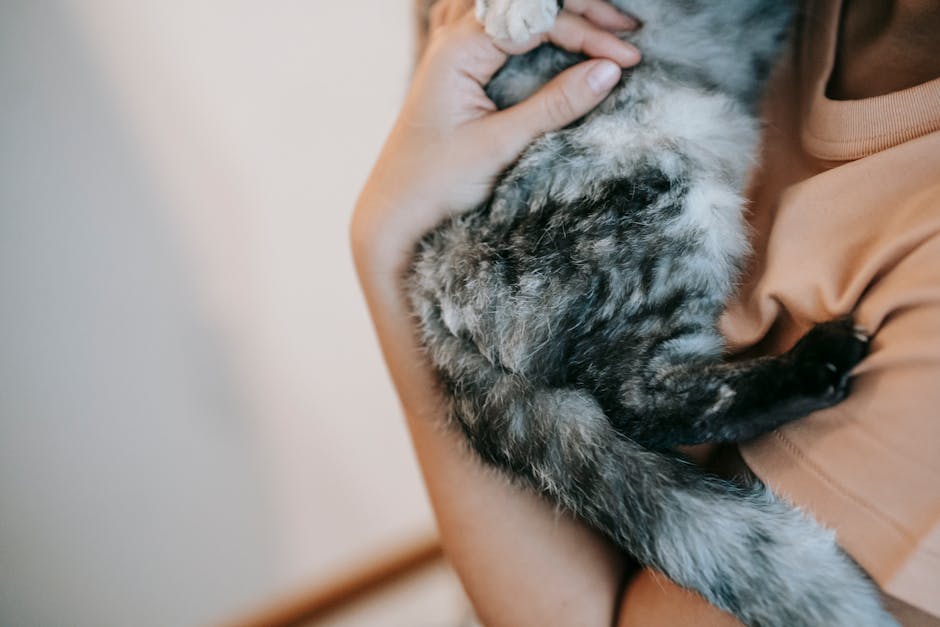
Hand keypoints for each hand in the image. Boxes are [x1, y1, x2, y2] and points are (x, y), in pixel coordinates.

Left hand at [351, 0, 639, 275]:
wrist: (392, 212)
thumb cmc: (435, 184)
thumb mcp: (501, 146)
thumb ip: (556, 104)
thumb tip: (611, 71)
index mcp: (457, 50)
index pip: (537, 19)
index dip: (588, 33)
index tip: (627, 58)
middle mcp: (450, 38)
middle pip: (524, 0)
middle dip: (580, 10)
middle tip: (628, 33)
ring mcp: (449, 48)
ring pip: (506, 4)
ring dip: (554, 9)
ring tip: (599, 24)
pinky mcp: (453, 66)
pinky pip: (489, 21)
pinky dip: (523, 19)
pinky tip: (543, 25)